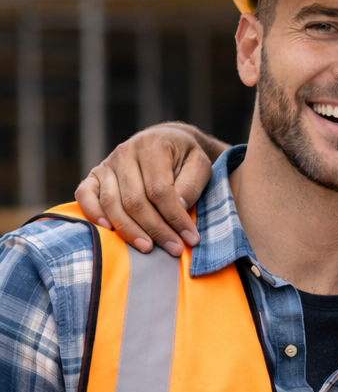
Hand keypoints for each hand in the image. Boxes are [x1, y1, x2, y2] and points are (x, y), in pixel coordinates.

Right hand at [75, 124, 225, 254]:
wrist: (165, 141)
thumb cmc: (184, 157)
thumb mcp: (199, 164)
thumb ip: (191, 184)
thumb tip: (178, 207)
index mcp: (151, 146)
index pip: (159, 190)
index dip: (175, 218)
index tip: (190, 238)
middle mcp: (125, 153)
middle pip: (135, 201)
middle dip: (156, 229)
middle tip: (174, 249)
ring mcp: (107, 164)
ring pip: (112, 203)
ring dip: (130, 230)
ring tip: (148, 249)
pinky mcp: (95, 175)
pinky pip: (85, 194)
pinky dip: (93, 213)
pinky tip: (108, 230)